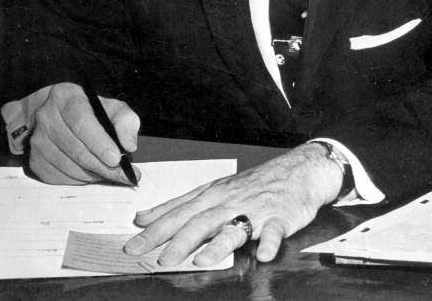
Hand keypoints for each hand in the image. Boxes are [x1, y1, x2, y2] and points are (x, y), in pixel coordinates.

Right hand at [27, 82, 140, 184]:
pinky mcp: (35, 161)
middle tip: (123, 174)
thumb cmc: (89, 110)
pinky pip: (61, 178)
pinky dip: (81, 179)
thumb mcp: (111, 107)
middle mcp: (47, 118)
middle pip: (77, 149)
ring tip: (109, 171)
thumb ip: (126, 121)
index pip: (82, 122)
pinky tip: (92, 171)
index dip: (99, 143)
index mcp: (66, 98)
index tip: (116, 159)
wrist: (58, 114)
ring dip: (94, 174)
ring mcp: (38, 141)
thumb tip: (129, 144)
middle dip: (103, 166)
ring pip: (70, 167)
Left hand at [124, 142, 342, 265]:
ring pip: (233, 226)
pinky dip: (268, 242)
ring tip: (201, 261)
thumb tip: (143, 218)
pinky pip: (274, 230)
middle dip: (178, 240)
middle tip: (158, 260)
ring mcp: (255, 208)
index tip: (132, 245)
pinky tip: (263, 254)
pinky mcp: (280, 217)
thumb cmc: (254, 183)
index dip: (155, 229)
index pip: (179, 212)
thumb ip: (180, 205)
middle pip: (200, 220)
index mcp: (213, 195)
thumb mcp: (214, 189)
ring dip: (217, 244)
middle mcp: (230, 201)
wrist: (298, 169)